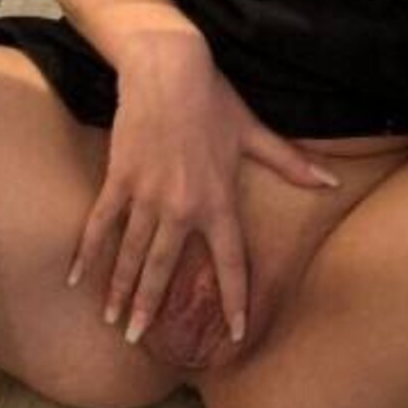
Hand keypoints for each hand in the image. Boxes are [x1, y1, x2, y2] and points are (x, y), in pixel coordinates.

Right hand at [65, 26, 340, 349]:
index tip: (235, 334)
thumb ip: (290, 163)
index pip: (230, 261)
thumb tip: (331, 182)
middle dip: (152, 307)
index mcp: (219, 199)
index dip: (234, 299)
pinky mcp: (120, 179)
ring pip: (132, 254)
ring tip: (113, 322)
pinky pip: (100, 224)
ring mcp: (147, 195)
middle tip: (140, 339)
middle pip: (166, 269)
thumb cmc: (213, 99)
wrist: (168, 68)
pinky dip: (87, 253)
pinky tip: (76, 279)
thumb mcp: (253, 132)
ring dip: (121, 290)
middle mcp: (182, 206)